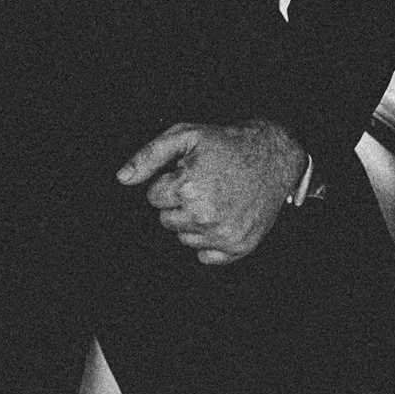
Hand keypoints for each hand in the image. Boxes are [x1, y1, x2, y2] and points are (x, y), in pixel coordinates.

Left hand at [116, 119, 307, 264]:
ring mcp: (224, 235)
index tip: (187, 172)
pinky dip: (209, 240)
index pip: (154, 198)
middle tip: (202, 183)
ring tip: (214, 197)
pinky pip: (205, 256)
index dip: (169, 182)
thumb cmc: (225, 144)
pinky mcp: (239, 247)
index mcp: (188, 188)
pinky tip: (221, 217)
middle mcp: (205, 216)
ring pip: (184, 238)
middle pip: (167, 221)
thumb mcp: (185, 136)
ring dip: (193, 221)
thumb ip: (149, 156)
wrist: (272, 157)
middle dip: (178, 202)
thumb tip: (123, 178)